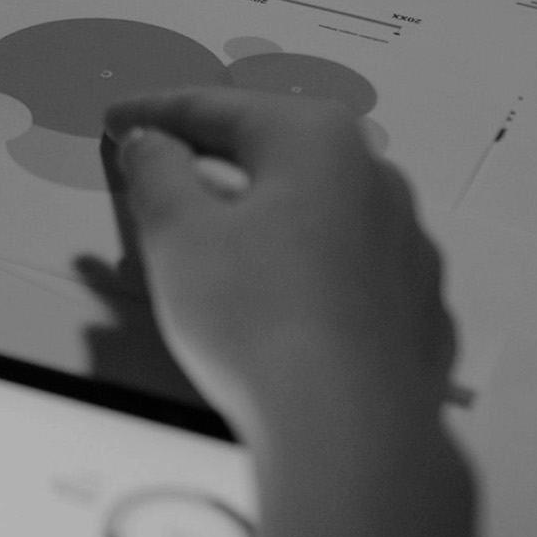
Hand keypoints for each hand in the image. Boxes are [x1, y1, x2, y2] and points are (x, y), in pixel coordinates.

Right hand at [106, 88, 473, 536]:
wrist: (350, 426)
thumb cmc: (255, 314)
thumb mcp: (178, 234)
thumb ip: (157, 173)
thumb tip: (153, 143)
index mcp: (316, 140)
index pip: (218, 110)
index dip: (154, 114)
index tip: (115, 120)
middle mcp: (376, 176)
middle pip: (277, 156)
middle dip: (216, 161)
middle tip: (164, 169)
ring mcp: (409, 245)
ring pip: (320, 214)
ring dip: (267, 218)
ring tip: (219, 244)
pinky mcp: (420, 309)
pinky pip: (351, 272)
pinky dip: (308, 272)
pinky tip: (281, 301)